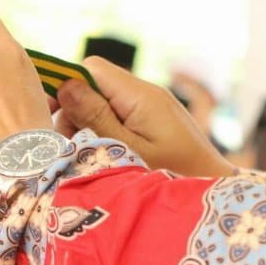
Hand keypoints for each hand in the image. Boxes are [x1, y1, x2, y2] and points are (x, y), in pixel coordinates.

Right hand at [56, 57, 232, 176]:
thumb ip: (96, 118)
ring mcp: (151, 109)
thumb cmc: (175, 177)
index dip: (66, 86)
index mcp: (140, 96)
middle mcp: (146, 95)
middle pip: (94, 87)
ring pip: (103, 104)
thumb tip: (65, 86)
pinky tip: (104, 159)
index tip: (49, 117)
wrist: (216, 195)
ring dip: (87, 128)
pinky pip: (119, 118)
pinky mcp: (154, 124)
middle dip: (74, 114)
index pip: (91, 69)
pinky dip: (104, 135)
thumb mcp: (128, 151)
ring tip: (88, 160)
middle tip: (70, 150)